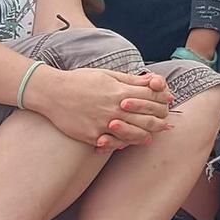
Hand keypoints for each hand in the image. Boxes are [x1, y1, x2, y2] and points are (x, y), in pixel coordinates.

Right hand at [24, 66, 173, 149]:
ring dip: (146, 135)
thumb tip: (153, 82)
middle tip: (166, 124)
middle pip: (147, 118)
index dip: (162, 100)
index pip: (150, 98)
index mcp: (119, 91)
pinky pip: (115, 144)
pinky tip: (130, 143)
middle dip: (160, 121)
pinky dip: (124, 144)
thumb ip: (131, 80)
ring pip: (134, 134)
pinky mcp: (92, 136)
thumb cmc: (80, 80)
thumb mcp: (107, 74)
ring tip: (151, 136)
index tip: (168, 103)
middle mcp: (114, 108)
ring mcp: (104, 124)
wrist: (52, 93)